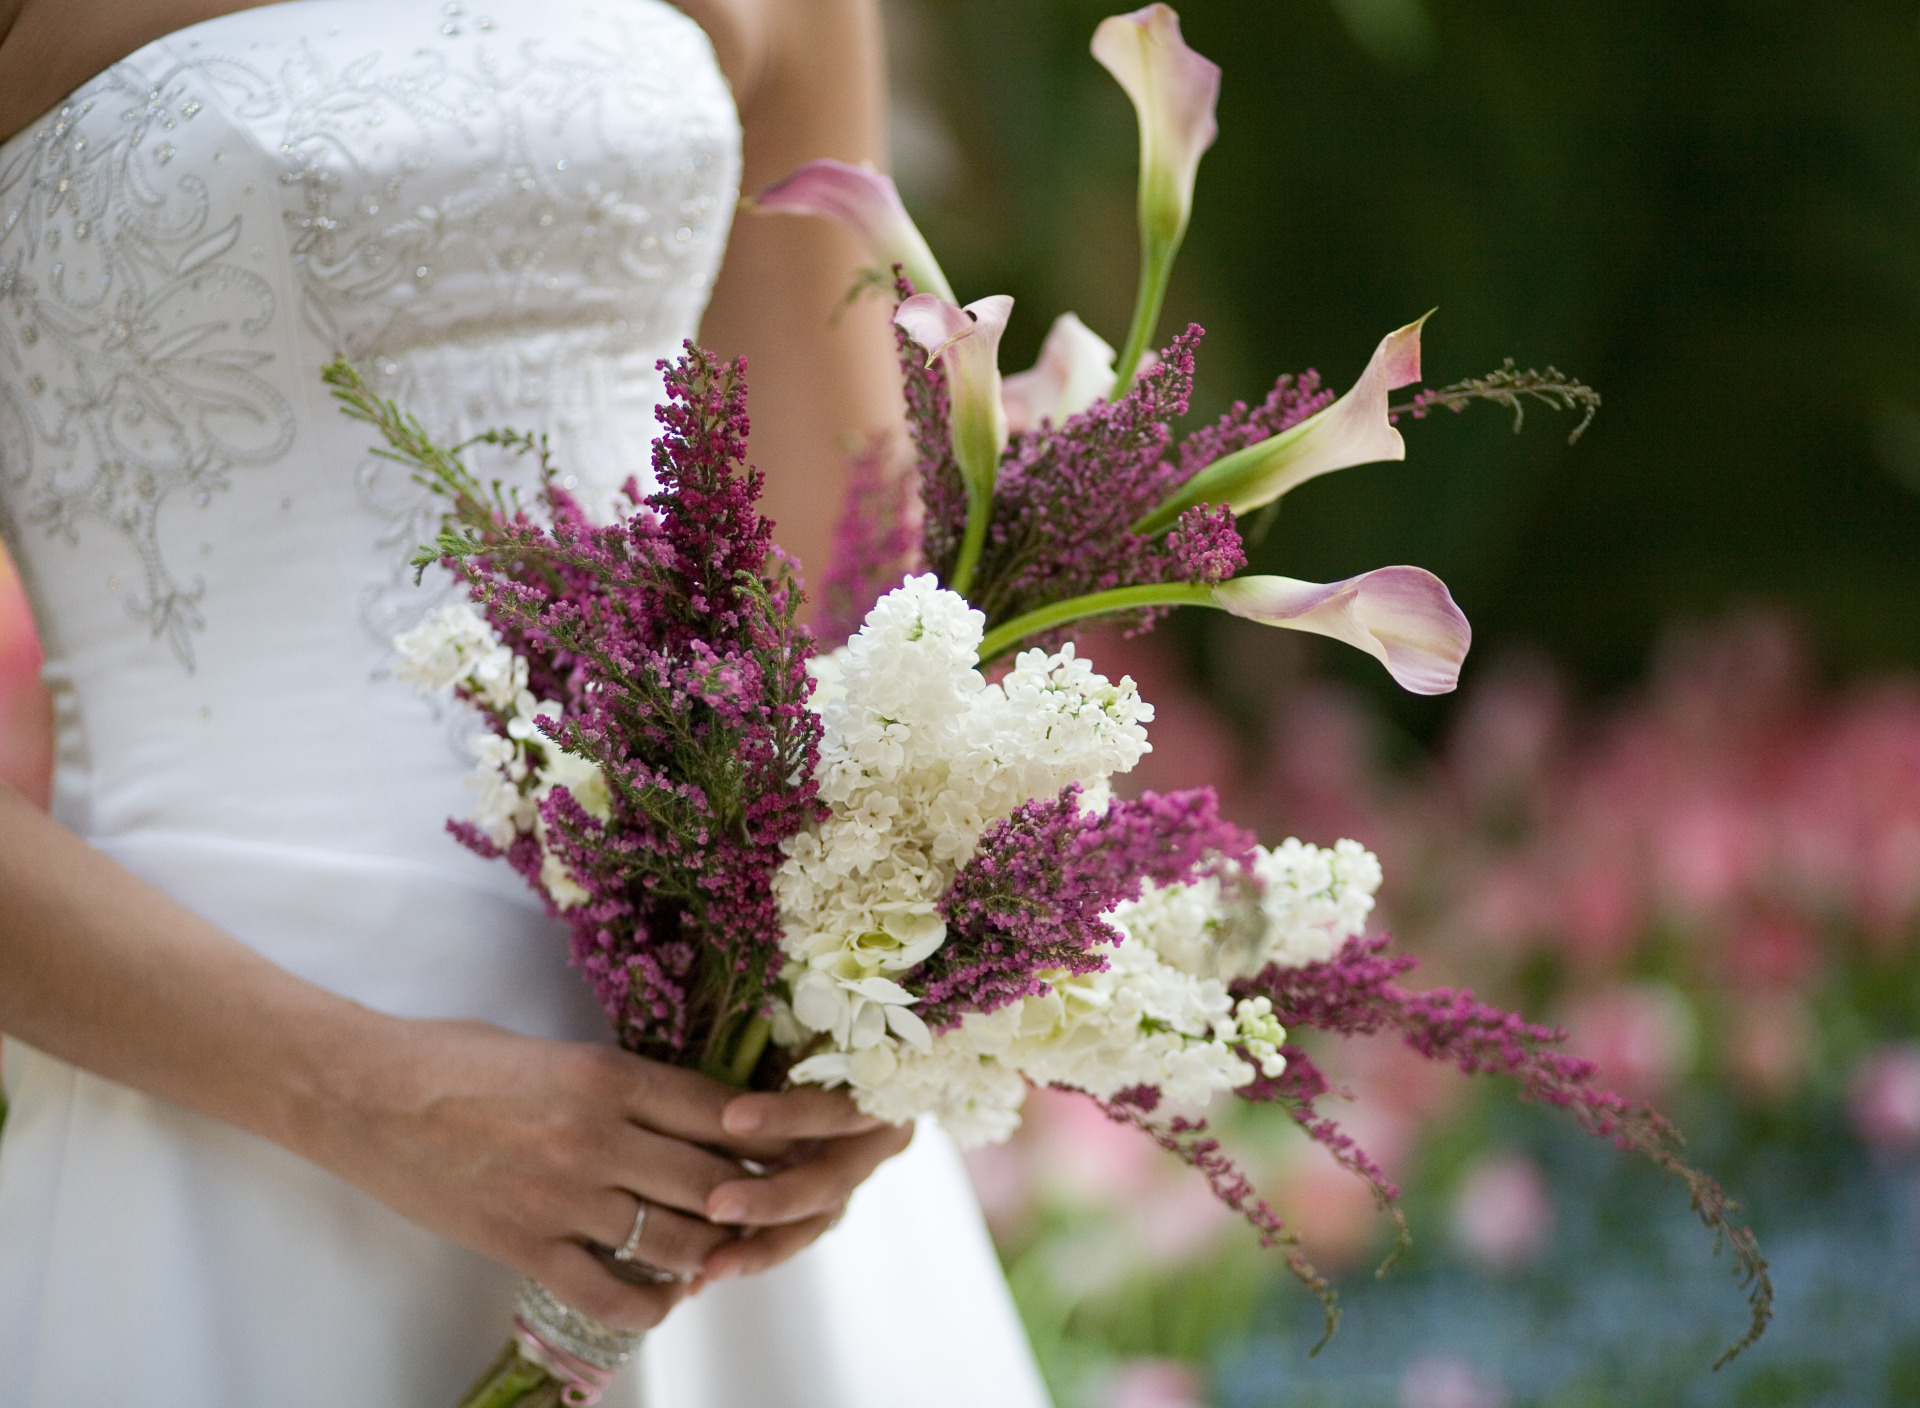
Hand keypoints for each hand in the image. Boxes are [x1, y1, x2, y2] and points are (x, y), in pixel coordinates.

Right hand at [302, 1017, 880, 1332]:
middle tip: (775, 1208)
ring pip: (680, 1243)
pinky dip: (652, 1302)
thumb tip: (695, 1112)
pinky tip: (664, 1293)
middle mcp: (600, 1137)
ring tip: (724, 1251)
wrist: (363, 1093)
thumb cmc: (458, 1058)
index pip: (724, 1113)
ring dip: (713, 1253)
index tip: (798, 1148)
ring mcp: (564, 1197)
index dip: (773, 1137)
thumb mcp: (560, 1051)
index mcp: (611, 1075)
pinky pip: (613, 1294)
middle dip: (757, 1200)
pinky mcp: (525, 1246)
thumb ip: (628, 1084)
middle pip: (716, 1183)